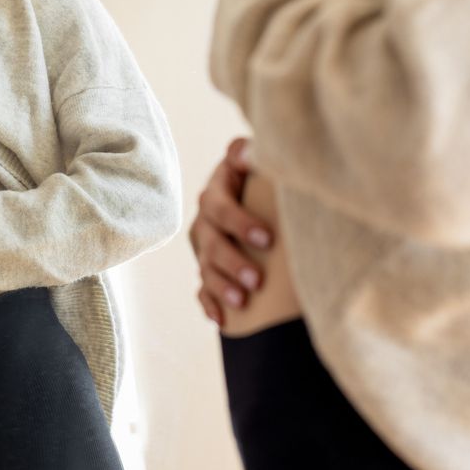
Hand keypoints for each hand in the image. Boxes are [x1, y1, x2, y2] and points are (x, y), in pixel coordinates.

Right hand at [189, 137, 274, 327]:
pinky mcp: (207, 267)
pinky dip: (209, 304)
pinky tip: (220, 319)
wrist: (259, 188)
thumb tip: (253, 150)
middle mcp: (206, 218)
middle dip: (233, 262)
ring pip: (205, 268)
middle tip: (258, 280)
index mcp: (218, 190)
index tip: (268, 239)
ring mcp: (204, 245)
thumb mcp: (257, 159)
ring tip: (241, 301)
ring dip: (221, 286)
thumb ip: (252, 153)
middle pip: (211, 242)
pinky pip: (202, 288)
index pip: (220, 207)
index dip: (240, 223)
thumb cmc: (266, 174)